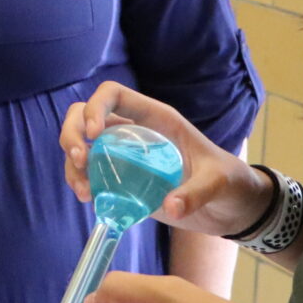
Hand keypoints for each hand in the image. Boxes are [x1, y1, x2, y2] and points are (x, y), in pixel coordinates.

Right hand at [61, 82, 270, 236]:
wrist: (231, 207)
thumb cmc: (229, 182)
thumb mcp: (218, 182)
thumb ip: (197, 192)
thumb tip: (170, 207)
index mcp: (155, 119)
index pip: (113, 95)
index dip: (95, 106)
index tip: (93, 134)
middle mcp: (133, 132)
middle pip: (84, 116)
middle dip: (71, 133)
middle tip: (79, 160)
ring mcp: (123, 156)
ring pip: (82, 145)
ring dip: (72, 164)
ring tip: (83, 192)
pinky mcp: (121, 180)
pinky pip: (90, 173)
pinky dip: (80, 182)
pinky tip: (87, 199)